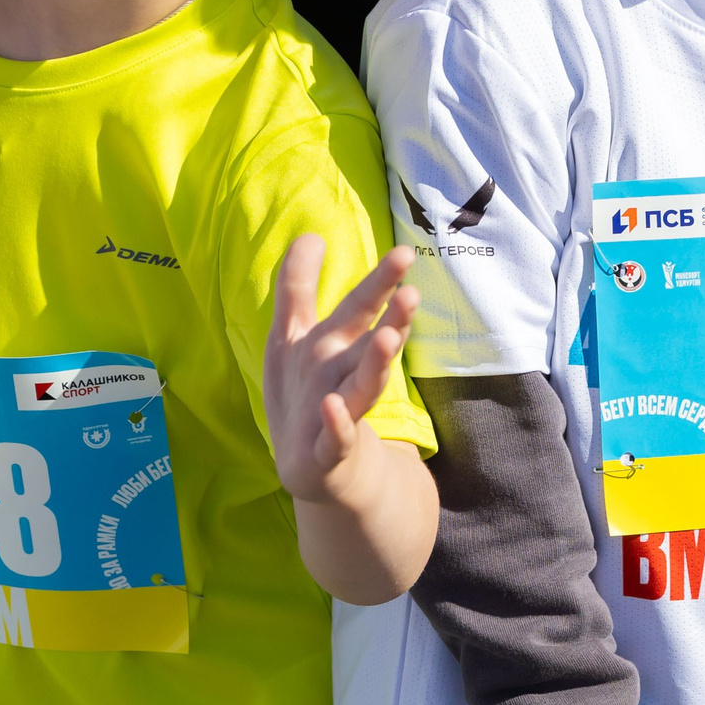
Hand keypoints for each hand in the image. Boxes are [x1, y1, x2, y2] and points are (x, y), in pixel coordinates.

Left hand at [263, 236, 416, 504]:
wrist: (318, 470)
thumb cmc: (310, 395)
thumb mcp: (292, 337)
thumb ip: (299, 285)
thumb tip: (311, 234)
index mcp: (335, 344)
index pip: (358, 307)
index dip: (378, 281)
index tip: (405, 254)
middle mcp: (343, 373)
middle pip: (369, 340)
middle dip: (392, 315)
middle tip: (413, 290)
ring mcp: (340, 410)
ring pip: (362, 383)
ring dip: (376, 362)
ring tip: (390, 337)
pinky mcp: (328, 449)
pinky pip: (334, 436)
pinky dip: (336, 423)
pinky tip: (334, 408)